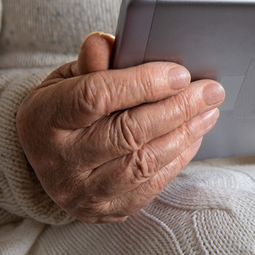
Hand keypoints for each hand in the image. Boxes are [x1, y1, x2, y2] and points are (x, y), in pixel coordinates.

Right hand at [16, 33, 224, 222]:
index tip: (180, 73)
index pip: (97, 96)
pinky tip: (193, 137)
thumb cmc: (64, 109)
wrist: (45, 159)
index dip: (143, 83)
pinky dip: (177, 159)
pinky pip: (150, 186)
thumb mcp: (67, 78)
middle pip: (128, 133)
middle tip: (210, 91)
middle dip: (178, 108)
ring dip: (184, 135)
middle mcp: (59, 160)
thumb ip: (92, 61)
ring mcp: (80, 192)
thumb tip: (111, 43)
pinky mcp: (104, 211)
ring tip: (208, 112)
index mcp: (43, 117)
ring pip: (144, 163)